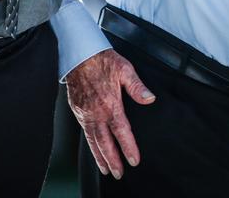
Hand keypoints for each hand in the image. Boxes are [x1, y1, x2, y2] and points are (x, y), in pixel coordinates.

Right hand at [64, 49, 155, 178]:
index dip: (128, 148)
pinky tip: (95, 150)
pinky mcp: (78, 111)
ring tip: (106, 169)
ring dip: (100, 157)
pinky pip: (85, 133)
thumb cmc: (103, 61)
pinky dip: (90, 146)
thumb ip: (137, 87)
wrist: (80, 55)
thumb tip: (150, 99)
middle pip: (105, 142)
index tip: (134, 160)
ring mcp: (85, 113)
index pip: (121, 132)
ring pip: (93, 141)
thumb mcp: (125, 69)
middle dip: (113, 160)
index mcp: (110, 104)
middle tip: (119, 173)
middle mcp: (96, 113)